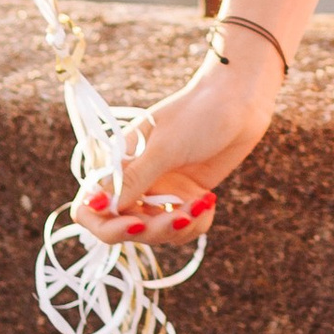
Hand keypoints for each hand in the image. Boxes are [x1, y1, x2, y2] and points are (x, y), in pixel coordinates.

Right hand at [71, 41, 282, 246]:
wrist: (241, 100)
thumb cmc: (198, 113)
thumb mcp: (164, 148)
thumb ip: (132, 179)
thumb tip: (96, 206)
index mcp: (120, 163)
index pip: (92, 206)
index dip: (105, 224)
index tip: (135, 224)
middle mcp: (137, 181)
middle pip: (126, 227)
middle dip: (154, 229)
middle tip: (180, 218)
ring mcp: (162, 190)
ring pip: (157, 233)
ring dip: (179, 227)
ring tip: (201, 203)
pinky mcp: (186, 196)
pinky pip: (183, 229)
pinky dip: (197, 222)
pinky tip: (209, 200)